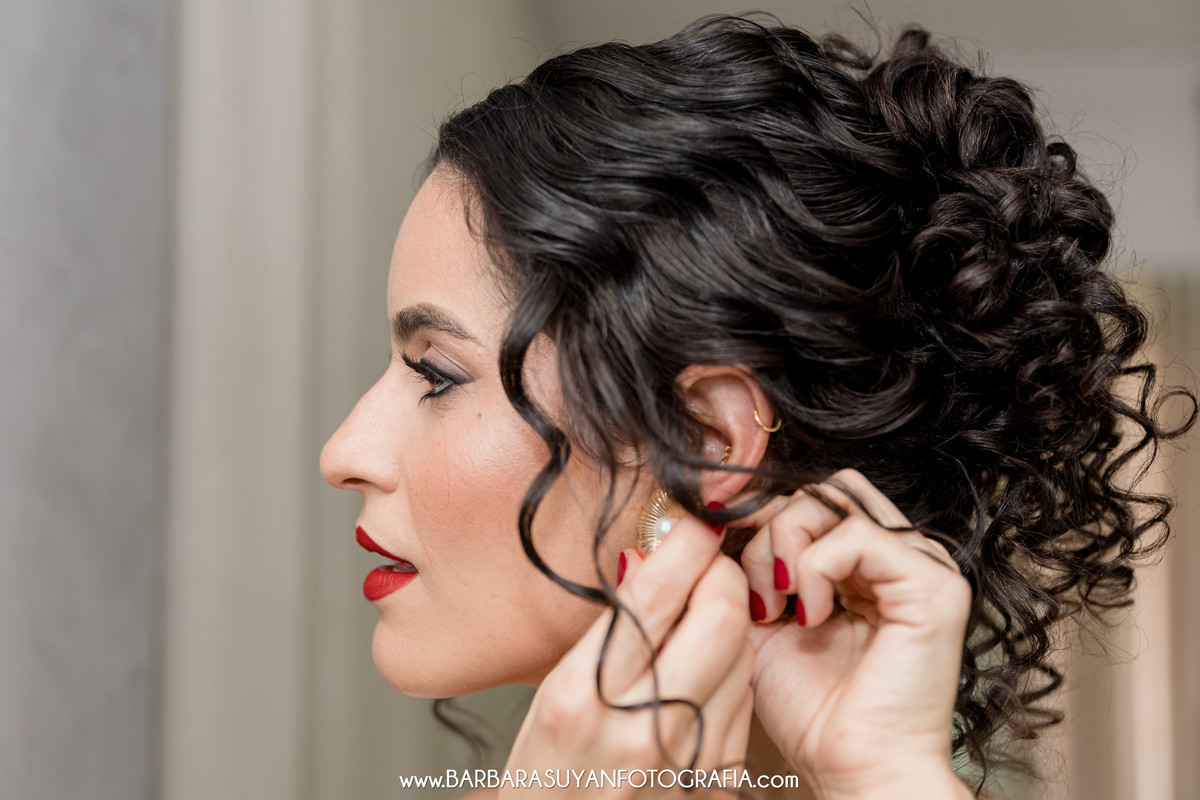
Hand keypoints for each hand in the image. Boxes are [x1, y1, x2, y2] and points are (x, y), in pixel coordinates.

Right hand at [500, 513, 755, 797]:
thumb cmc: (548, 779)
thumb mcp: (552, 696)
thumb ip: (609, 633)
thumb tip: (652, 566)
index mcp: (582, 694)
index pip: (658, 592)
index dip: (688, 542)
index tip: (696, 520)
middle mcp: (639, 725)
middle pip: (720, 616)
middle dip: (723, 574)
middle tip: (708, 562)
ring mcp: (685, 758)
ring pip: (742, 655)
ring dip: (732, 622)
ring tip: (702, 617)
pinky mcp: (717, 781)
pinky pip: (743, 703)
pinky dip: (734, 673)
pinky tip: (706, 672)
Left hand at [738, 469, 973, 799]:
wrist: (852, 770)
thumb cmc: (811, 710)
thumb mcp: (758, 623)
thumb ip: (744, 568)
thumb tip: (706, 517)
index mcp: (863, 564)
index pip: (812, 498)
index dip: (762, 514)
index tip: (723, 549)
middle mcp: (897, 556)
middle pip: (822, 488)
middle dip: (771, 526)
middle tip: (757, 588)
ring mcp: (921, 566)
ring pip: (836, 497)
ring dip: (786, 543)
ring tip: (778, 603)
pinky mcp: (934, 585)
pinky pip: (858, 535)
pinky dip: (816, 567)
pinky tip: (809, 614)